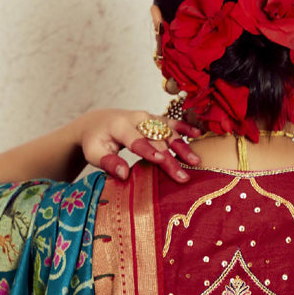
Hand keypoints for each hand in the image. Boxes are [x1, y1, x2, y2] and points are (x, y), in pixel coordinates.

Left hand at [76, 109, 200, 182]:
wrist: (98, 122)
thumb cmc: (96, 141)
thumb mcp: (94, 153)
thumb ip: (109, 164)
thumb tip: (124, 175)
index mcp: (120, 126)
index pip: (136, 140)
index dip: (149, 150)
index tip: (161, 160)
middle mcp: (137, 118)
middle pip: (156, 140)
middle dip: (171, 159)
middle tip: (183, 177)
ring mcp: (148, 117)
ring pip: (168, 132)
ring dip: (183, 146)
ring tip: (195, 161)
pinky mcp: (156, 119)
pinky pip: (172, 122)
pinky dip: (185, 127)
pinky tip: (198, 135)